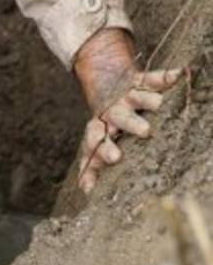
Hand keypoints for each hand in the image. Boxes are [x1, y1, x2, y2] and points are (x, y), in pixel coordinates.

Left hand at [72, 28, 182, 192]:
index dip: (103, 148)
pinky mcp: (139, 80)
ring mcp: (127, 96)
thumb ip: (91, 163)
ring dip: (148, 100)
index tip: (114, 159)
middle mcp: (113, 111)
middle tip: (144, 131)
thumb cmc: (103, 122)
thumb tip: (85, 190)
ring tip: (160, 104)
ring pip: (137, 97)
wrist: (100, 79)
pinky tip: (179, 74)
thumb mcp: (95, 140)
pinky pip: (153, 78)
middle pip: (120, 117)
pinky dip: (165, 76)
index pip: (98, 139)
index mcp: (101, 128)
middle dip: (130, 123)